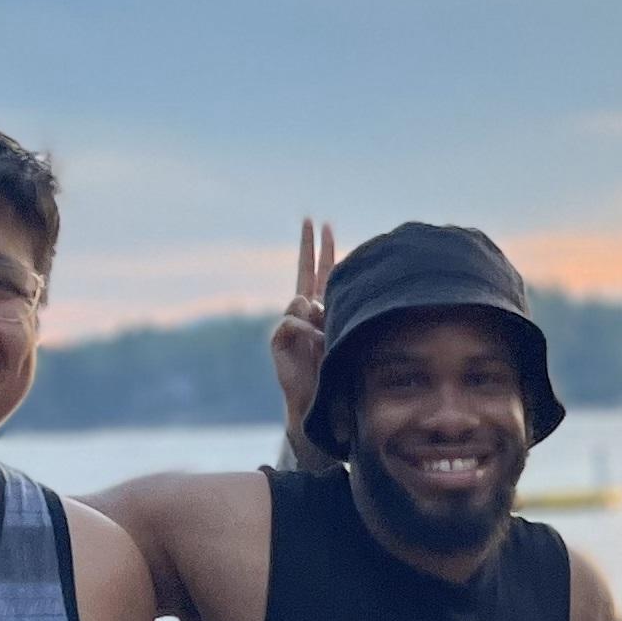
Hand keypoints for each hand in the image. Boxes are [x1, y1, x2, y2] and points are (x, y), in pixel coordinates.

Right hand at [269, 217, 337, 465]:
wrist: (317, 400)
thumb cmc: (335, 373)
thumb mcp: (341, 338)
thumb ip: (333, 314)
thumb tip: (314, 300)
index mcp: (321, 309)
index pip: (322, 272)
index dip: (324, 249)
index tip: (325, 226)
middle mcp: (305, 311)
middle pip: (305, 270)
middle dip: (308, 245)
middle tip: (311, 220)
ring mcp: (291, 323)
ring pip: (301, 298)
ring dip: (318, 314)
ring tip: (326, 337)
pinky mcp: (280, 337)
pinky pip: (293, 320)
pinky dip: (307, 329)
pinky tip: (317, 342)